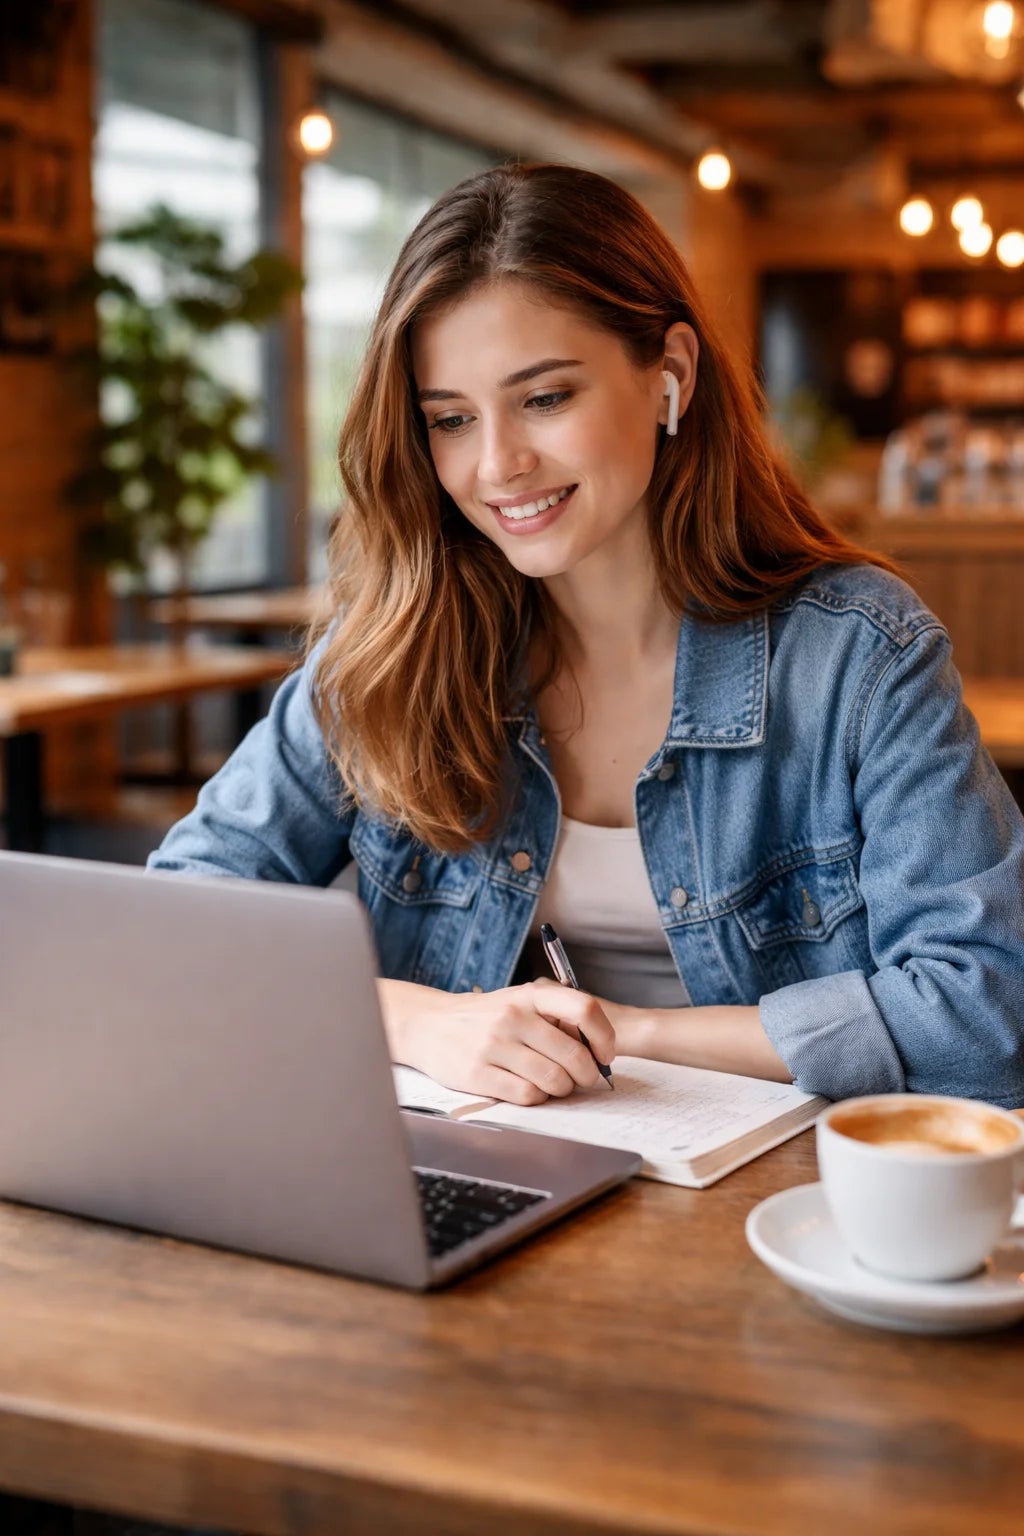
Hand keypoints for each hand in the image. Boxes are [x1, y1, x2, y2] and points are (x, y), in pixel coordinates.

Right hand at [379, 978, 616, 1105]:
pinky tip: (529, 1089)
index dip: (604, 1037)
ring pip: (554, 1080)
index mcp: (530, 995)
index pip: (585, 1009)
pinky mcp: (478, 1073)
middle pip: (574, 1055)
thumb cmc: (485, 1017)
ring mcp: (494, 1045)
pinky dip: (537, 1098)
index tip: (605, 1055)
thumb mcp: (519, 1001)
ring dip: (562, 1089)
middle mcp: (513, 1016)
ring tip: (553, 1085)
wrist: (429, 1025)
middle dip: (586, 1075)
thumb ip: (555, 1017)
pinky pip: (528, 1096)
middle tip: (582, 1079)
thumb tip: (598, 1051)